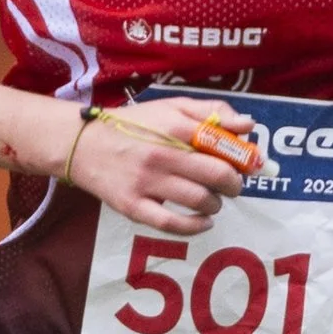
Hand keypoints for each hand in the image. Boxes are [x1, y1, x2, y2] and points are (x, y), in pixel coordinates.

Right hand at [62, 95, 255, 232]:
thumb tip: (248, 124)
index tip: (250, 165)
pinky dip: (196, 226)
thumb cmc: (134, 125)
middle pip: (217, 175)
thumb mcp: (171, 107)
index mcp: (175, 127)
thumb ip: (211, 112)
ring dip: (216, 204)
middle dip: (234, 184)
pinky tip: (204, 221)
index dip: (245, 158)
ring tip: (213, 200)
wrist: (82, 143)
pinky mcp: (133, 206)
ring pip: (199, 200)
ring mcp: (146, 182)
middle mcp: (162, 154)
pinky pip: (171, 225)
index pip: (224, 145)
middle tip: (232, 185)